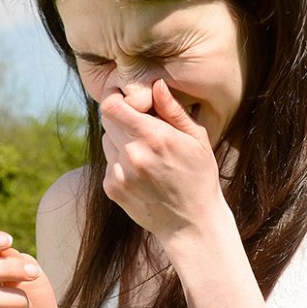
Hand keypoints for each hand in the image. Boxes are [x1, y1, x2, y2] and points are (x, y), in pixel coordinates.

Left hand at [99, 78, 226, 243]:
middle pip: (107, 120)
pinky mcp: (112, 189)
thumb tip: (156, 84)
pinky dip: (120, 163)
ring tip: (147, 154)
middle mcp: (133, 155)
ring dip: (121, 141)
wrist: (191, 223)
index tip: (130, 102)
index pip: (112, 106)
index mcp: (154, 137)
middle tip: (144, 128)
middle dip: (122, 118)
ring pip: (107, 141)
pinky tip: (142, 173)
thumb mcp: (196, 139)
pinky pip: (108, 163)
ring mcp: (120, 174)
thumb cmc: (199, 175)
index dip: (118, 100)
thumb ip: (173, 110)